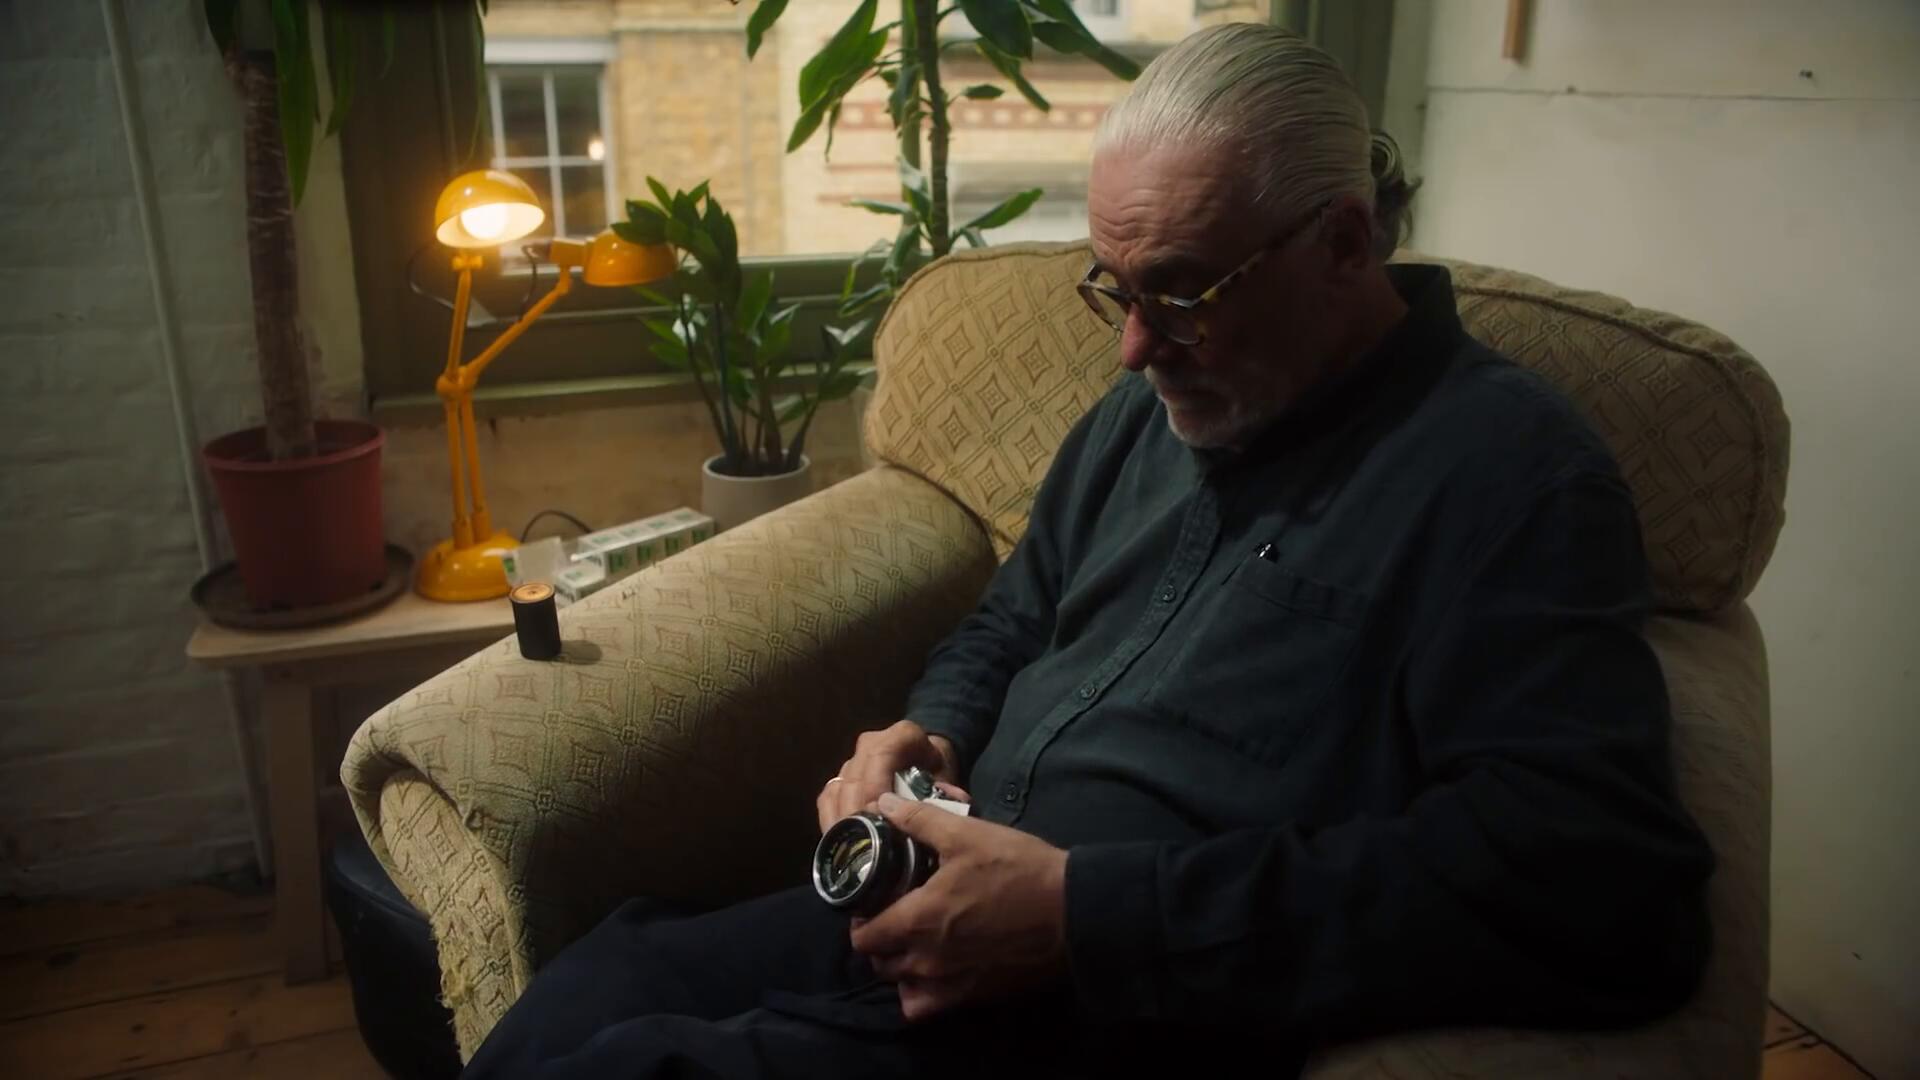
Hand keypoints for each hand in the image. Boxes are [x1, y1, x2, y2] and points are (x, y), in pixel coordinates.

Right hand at [817, 720, 960, 832]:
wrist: (924, 757)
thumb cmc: (936, 768)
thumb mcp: (947, 776)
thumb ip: (948, 792)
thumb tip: (946, 807)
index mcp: (901, 736)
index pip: (881, 756)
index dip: (875, 785)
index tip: (878, 815)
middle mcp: (871, 743)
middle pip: (854, 777)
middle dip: (856, 811)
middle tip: (861, 841)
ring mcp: (853, 758)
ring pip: (838, 788)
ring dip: (841, 818)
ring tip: (849, 847)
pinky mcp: (841, 775)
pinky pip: (828, 796)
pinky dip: (831, 818)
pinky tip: (839, 840)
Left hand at [849, 792, 1068, 1021]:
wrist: (1073, 911)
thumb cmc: (1017, 869)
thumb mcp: (967, 835)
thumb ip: (919, 820)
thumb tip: (884, 802)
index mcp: (918, 920)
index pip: (864, 936)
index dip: (861, 919)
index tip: (873, 902)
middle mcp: (927, 960)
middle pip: (880, 963)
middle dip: (879, 942)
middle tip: (893, 917)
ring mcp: (951, 983)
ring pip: (902, 986)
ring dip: (900, 968)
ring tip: (913, 943)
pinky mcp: (976, 995)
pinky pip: (929, 1007)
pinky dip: (922, 995)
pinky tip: (935, 972)